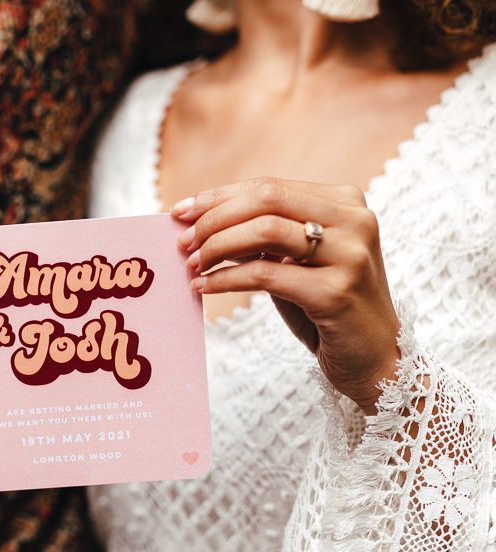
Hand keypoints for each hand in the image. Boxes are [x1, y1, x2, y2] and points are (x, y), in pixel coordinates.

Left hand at [173, 177, 400, 413]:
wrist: (375, 360)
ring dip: (217, 246)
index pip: (269, 186)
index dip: (219, 196)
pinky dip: (226, 279)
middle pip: (266, 199)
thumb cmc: (327, 308)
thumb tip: (202, 223)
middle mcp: (354, 221)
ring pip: (265, 231)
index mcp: (346, 203)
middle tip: (183, 241)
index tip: (181, 211)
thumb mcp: (297, 262)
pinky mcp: (337, 293)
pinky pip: (266, 274)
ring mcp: (350, 255)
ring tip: (192, 264)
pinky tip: (204, 287)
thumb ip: (264, 238)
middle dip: (214, 218)